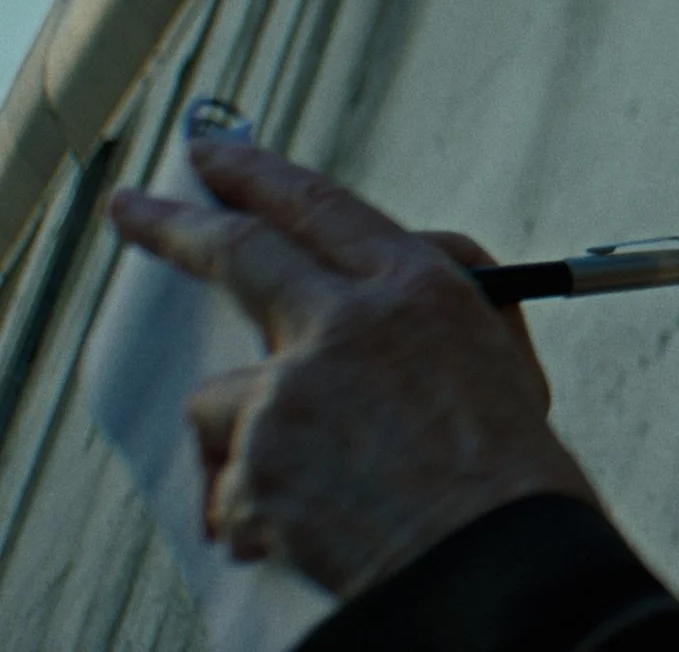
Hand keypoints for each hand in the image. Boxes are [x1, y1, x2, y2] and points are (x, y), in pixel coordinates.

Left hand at [107, 141, 599, 597]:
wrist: (493, 563)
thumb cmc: (506, 474)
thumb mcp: (497, 362)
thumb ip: (429, 312)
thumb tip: (355, 292)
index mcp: (420, 289)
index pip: (319, 205)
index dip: (256, 173)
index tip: (211, 155)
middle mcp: (351, 322)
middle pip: (241, 251)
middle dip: (175, 224)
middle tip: (132, 207)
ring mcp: (294, 391)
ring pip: (225, 396)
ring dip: (252, 440)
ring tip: (319, 489)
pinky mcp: (257, 462)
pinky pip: (228, 483)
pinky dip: (259, 511)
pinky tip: (312, 531)